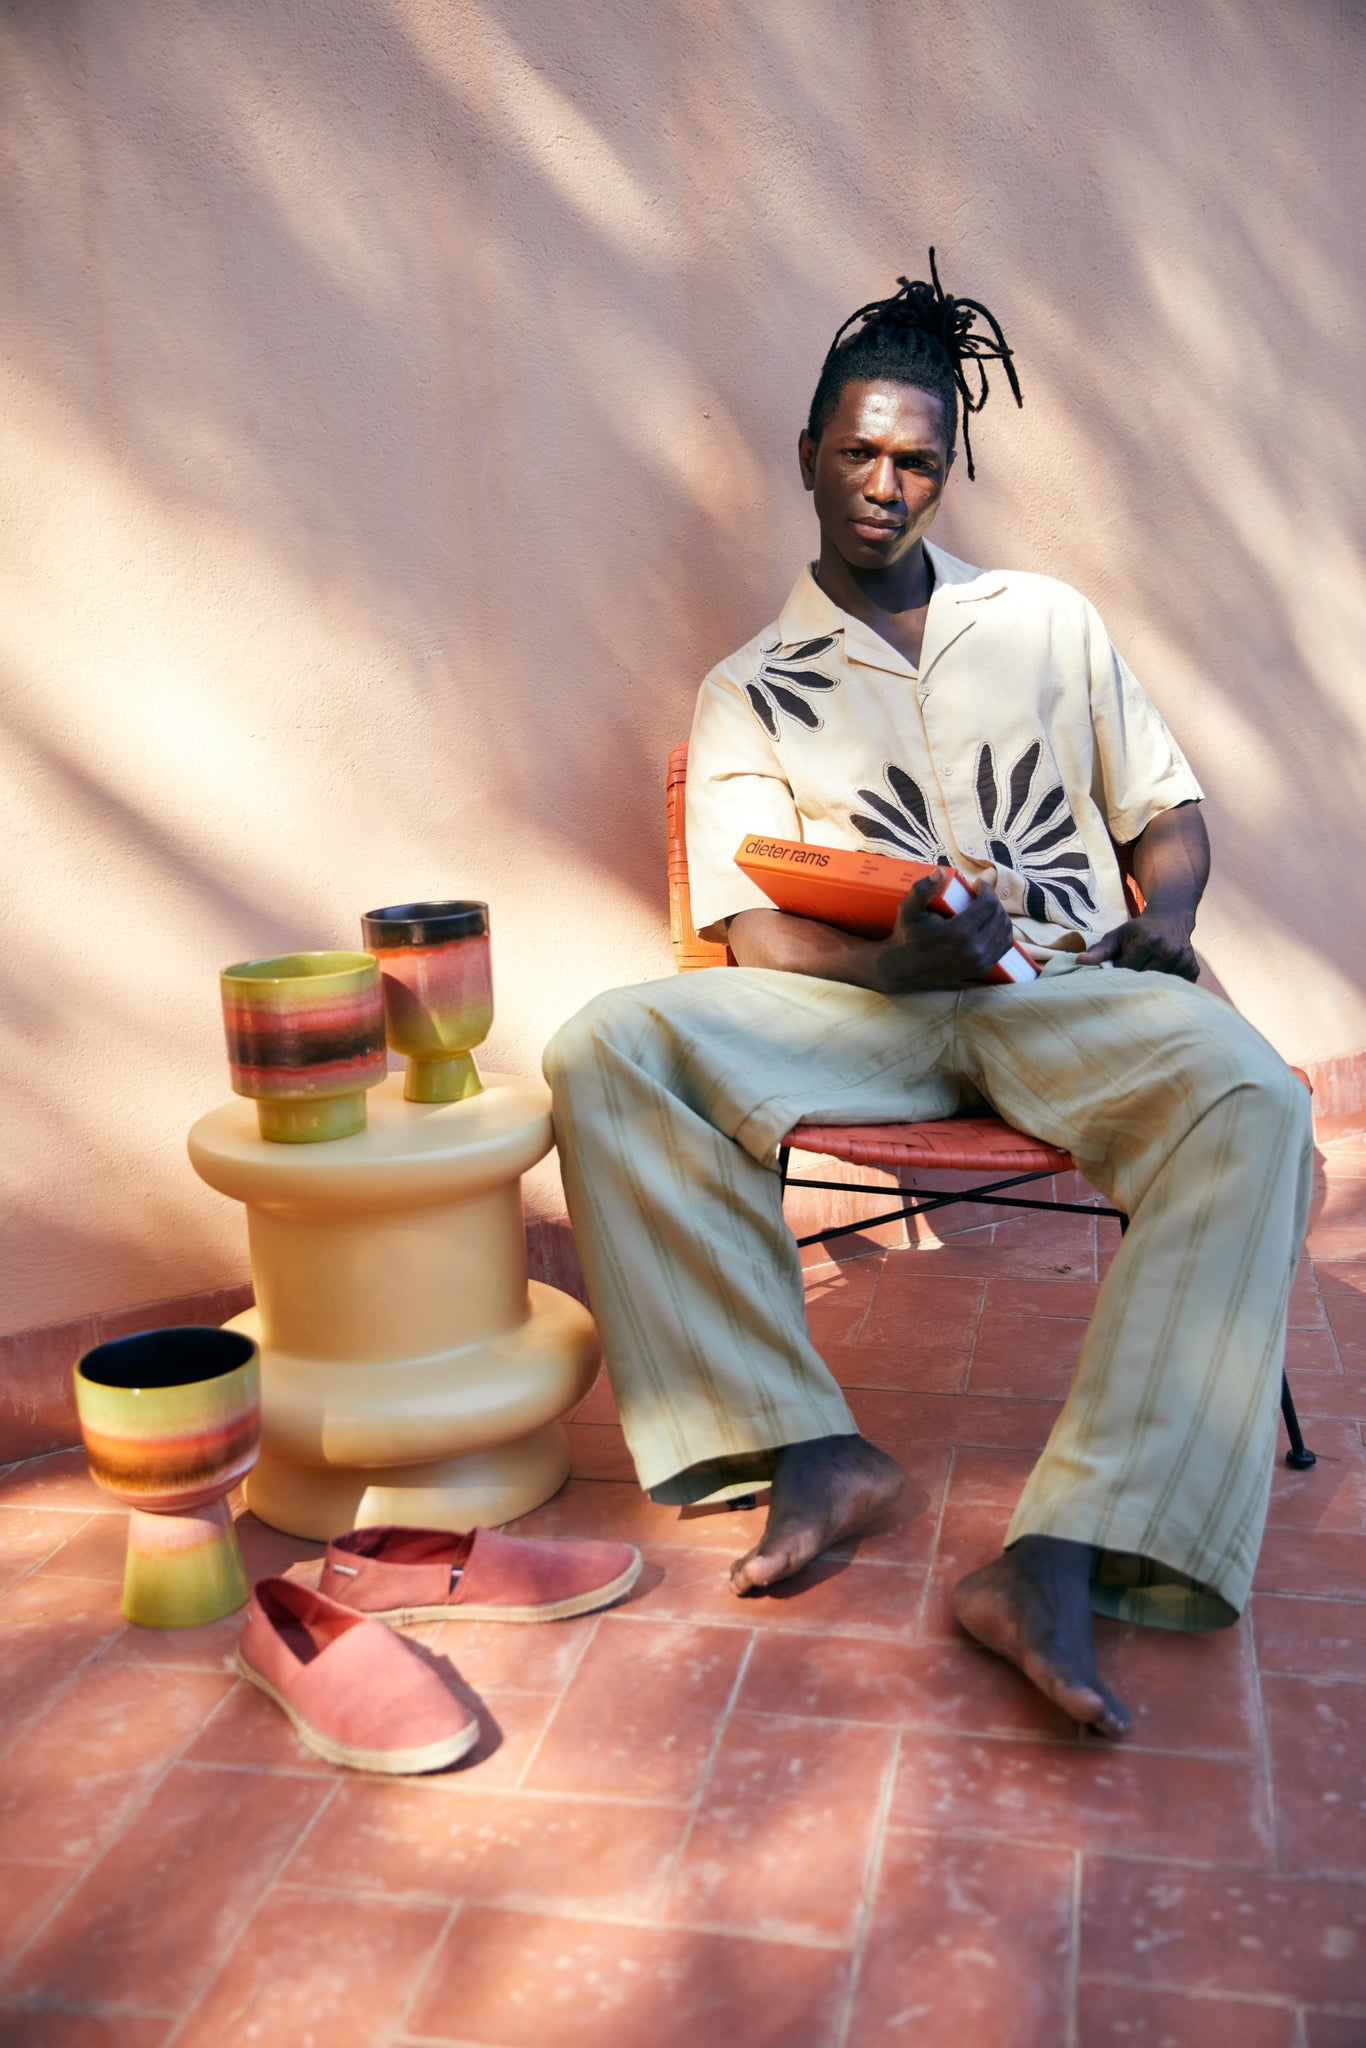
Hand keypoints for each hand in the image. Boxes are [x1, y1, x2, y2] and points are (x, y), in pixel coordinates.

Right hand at [874, 870, 1016, 993]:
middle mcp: (974, 949)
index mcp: (959, 933)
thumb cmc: (907, 936)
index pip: (988, 904)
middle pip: (999, 915)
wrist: (905, 969)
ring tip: (986, 906)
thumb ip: (922, 890)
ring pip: (1005, 930)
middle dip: (993, 899)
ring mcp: (980, 961)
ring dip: (999, 914)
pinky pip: (1004, 945)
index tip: (977, 883)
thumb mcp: (908, 910)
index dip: (986, 889)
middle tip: (981, 893)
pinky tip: (991, 922)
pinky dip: (1002, 931)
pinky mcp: (983, 968)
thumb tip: (940, 872)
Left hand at [1077, 911, 1197, 977]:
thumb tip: (1079, 961)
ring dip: (1150, 985)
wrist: (1171, 918)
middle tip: (1130, 976)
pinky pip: (1176, 987)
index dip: (1119, 973)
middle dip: (1134, 981)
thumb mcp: (1117, 935)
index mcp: (1148, 941)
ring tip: (1146, 973)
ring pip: (1160, 986)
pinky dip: (1166, 987)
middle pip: (1144, 980)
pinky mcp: (1193, 969)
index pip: (1127, 970)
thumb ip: (1100, 950)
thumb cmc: (1139, 930)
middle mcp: (1168, 950)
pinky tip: (1161, 977)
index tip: (1117, 970)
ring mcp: (1183, 960)